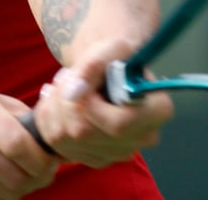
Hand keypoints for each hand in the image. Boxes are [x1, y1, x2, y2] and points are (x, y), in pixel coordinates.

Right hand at [0, 87, 59, 198]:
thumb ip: (22, 117)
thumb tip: (55, 141)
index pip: (20, 146)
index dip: (42, 161)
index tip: (52, 162)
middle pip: (14, 175)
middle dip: (37, 179)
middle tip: (45, 174)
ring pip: (2, 192)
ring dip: (22, 189)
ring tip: (27, 178)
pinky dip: (1, 194)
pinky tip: (3, 181)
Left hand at [30, 40, 174, 167]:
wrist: (109, 70)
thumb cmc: (114, 57)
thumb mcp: (109, 48)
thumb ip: (93, 65)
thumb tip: (73, 91)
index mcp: (157, 109)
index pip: (119, 124)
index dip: (90, 106)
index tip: (78, 81)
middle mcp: (143, 137)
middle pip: (86, 133)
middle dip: (64, 102)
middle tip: (65, 77)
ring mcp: (120, 153)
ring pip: (67, 140)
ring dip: (53, 108)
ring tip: (61, 86)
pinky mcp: (97, 159)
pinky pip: (59, 146)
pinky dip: (49, 121)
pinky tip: (58, 103)